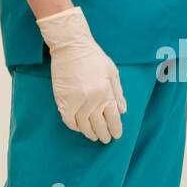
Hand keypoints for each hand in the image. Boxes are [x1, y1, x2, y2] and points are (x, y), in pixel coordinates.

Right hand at [36, 7, 126, 142]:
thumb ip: (118, 93)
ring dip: (89, 133)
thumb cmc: (93, 57)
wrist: (71, 47)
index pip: (113, 118)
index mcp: (106, 93)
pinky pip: (68, 120)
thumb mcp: (112, 73)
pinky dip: (74, 126)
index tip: (116, 135)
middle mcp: (92, 100)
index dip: (115, 129)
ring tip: (93, 136)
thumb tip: (123, 110)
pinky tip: (79, 127)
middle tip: (105, 139)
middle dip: (103, 134)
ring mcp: (77, 102)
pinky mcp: (63, 101)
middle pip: (99, 125)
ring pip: (84, 125)